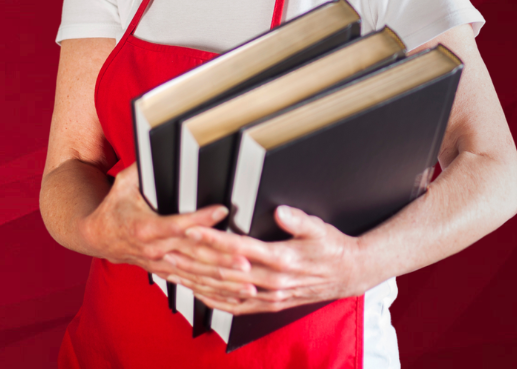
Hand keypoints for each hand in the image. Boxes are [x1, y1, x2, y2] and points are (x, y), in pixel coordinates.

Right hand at [81, 164, 254, 298]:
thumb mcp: (123, 183)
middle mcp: (155, 249)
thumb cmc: (114, 207)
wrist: (98, 237)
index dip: (200, 219)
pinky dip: (214, 292)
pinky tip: (234, 296)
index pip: (177, 224)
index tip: (222, 210)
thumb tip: (158, 145)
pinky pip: (192, 285)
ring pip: (197, 274)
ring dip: (223, 277)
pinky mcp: (167, 273)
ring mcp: (162, 264)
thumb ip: (143, 168)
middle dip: (221, 257)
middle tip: (246, 257)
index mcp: (145, 227)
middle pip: (193, 255)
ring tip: (247, 279)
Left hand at [163, 205, 369, 313]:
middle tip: (167, 250)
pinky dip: (215, 301)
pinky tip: (197, 293)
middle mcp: (271, 281)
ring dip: (197, 281)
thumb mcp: (319, 228)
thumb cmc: (332, 247)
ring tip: (173, 270)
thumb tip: (281, 211)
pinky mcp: (270, 304)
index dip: (212, 239)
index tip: (190, 229)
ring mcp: (270, 296)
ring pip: (226, 290)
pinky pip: (237, 306)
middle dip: (193, 261)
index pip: (238, 248)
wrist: (349, 274)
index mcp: (280, 258)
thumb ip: (298, 220)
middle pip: (224, 271)